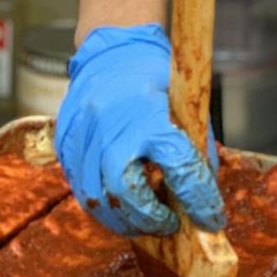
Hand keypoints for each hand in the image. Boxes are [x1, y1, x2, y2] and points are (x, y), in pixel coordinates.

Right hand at [55, 23, 225, 237]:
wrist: (114, 51)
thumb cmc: (157, 79)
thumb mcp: (187, 106)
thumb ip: (196, 151)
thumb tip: (203, 199)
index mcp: (150, 113)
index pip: (179, 167)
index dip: (199, 200)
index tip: (211, 218)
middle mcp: (111, 124)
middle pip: (124, 191)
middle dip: (149, 218)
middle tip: (169, 225)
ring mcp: (82, 134)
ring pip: (95, 196)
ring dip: (124, 219)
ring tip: (145, 222)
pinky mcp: (65, 143)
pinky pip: (79, 187)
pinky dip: (103, 204)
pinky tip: (121, 206)